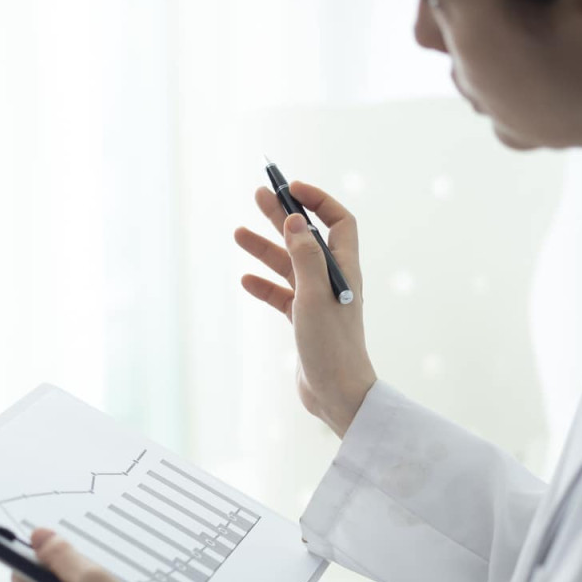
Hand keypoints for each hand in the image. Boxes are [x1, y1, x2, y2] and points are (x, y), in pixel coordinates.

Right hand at [235, 182, 377, 437]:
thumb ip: (305, 255)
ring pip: (288, 266)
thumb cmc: (331, 345)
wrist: (337, 393)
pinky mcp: (303, 321)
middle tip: (258, 195)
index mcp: (343, 269)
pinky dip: (264, 285)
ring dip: (265, 249)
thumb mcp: (315, 294)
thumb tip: (295, 219)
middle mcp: (332, 281)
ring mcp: (317, 301)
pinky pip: (281, 295)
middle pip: (306, 238)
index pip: (338, 222)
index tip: (292, 189)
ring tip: (238, 233)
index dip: (318, 201)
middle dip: (283, 216)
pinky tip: (245, 280)